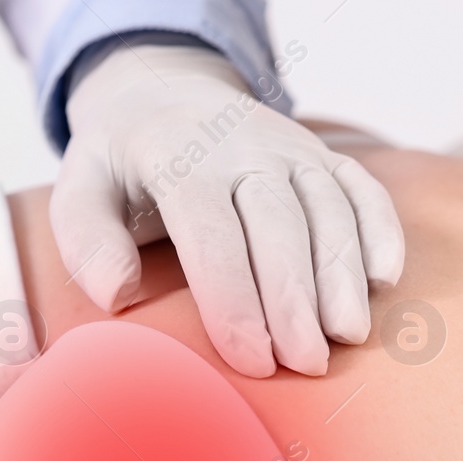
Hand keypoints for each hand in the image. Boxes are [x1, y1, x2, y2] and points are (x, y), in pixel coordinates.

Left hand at [51, 43, 403, 376]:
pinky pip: (362, 188)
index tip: (252, 359)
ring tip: (348, 337)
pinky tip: (383, 281)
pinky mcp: (322, 155)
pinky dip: (379, 230)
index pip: (213, 236)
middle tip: (307, 364)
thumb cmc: (118, 165)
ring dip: (343, 275)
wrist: (163, 94)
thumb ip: (88, 240)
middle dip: (296, 299)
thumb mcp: (79, 190)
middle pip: (280, 227)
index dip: (235, 301)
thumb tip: (117, 294)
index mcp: (178, 158)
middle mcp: (243, 147)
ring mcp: (290, 148)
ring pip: (329, 209)